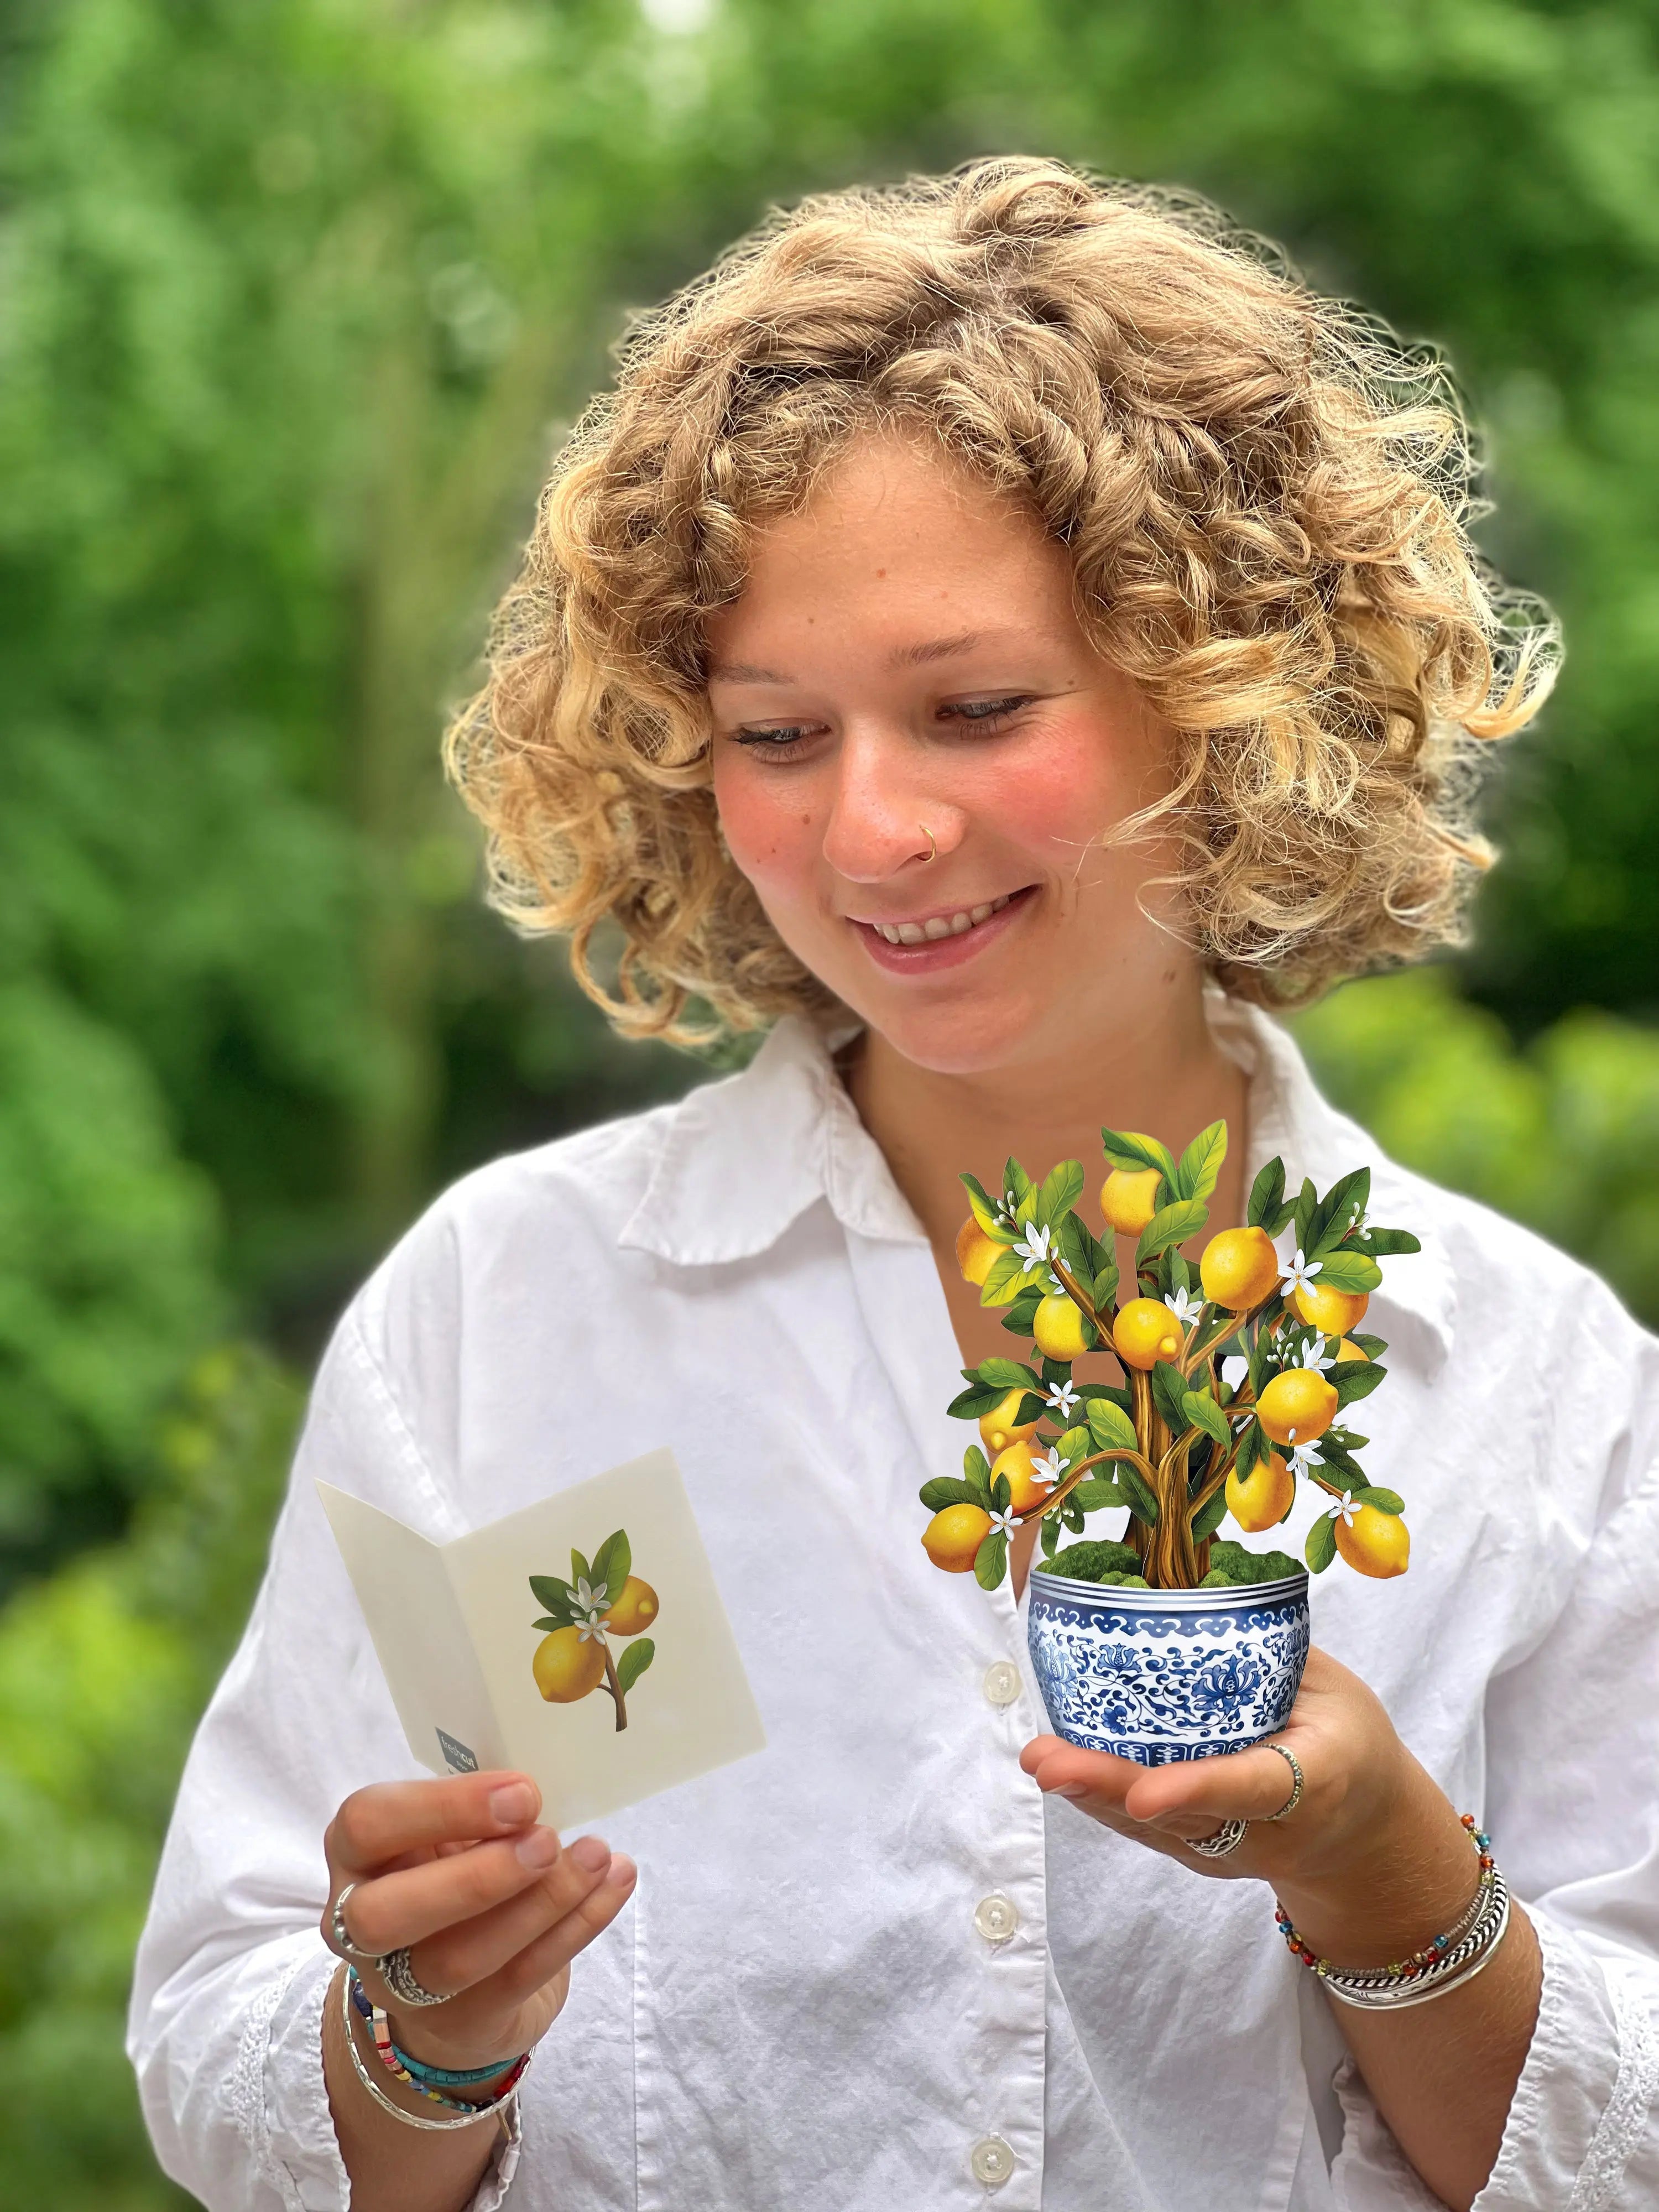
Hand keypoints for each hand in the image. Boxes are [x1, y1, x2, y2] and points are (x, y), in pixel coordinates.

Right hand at [321, 1769, 635, 2072]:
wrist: (455, 1989)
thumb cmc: (455, 1874)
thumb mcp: (450, 1833)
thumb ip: (477, 1812)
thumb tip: (539, 1789)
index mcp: (357, 1855)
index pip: (367, 1825)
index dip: (442, 1808)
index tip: (522, 1792)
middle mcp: (360, 1926)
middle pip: (386, 1914)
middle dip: (475, 1876)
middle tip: (548, 1839)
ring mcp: (404, 1986)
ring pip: (459, 1958)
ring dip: (541, 1903)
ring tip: (597, 1856)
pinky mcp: (463, 2022)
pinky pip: (519, 1978)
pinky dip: (576, 1927)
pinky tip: (615, 1883)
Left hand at [1021, 1645, 1481, 1964]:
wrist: (1367, 1835)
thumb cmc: (1351, 1741)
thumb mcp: (1336, 1690)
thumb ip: (1272, 1651)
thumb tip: (1199, 1577)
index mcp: (1313, 1783)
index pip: (1249, 1786)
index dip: (1195, 1788)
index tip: (1144, 1794)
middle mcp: (1267, 1830)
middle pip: (1183, 1814)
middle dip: (1111, 1789)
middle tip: (1048, 1762)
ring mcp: (1231, 1850)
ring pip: (1155, 1828)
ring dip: (1092, 1793)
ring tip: (1039, 1758)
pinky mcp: (1204, 1854)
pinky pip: (1148, 1831)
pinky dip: (1104, 1800)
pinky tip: (1062, 1768)